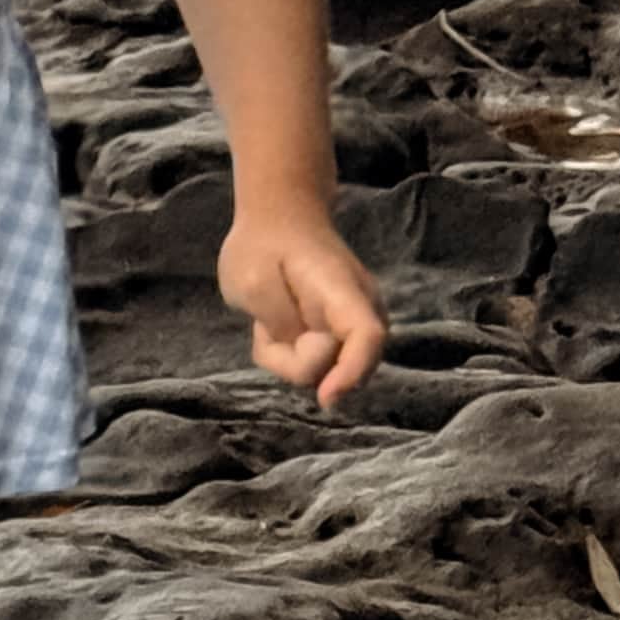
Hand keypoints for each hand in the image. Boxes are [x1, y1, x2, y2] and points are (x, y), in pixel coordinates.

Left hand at [218, 210, 387, 410]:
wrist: (278, 220)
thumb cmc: (263, 247)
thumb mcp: (253, 282)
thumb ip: (281, 322)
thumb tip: (308, 357)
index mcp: (343, 291)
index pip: (366, 337)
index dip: (351, 373)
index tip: (326, 399)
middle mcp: (360, 311)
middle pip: (344, 366)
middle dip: (299, 362)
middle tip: (268, 326)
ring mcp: (350, 325)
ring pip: (321, 371)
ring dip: (286, 356)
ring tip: (270, 319)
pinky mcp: (335, 336)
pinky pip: (308, 365)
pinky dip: (284, 352)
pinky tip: (276, 324)